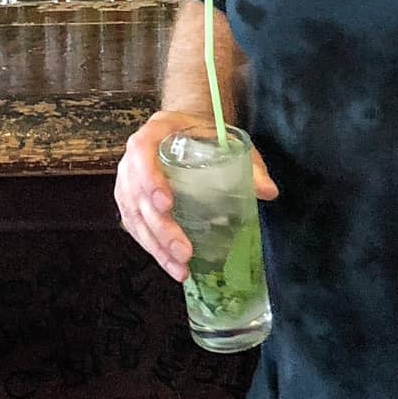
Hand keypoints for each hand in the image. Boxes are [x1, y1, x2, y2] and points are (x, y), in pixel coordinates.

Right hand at [114, 108, 278, 280]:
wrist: (188, 133)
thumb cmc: (205, 135)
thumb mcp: (228, 141)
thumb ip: (248, 164)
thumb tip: (268, 192)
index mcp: (156, 131)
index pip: (141, 150)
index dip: (149, 177)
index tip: (167, 203)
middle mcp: (134, 157)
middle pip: (137, 193)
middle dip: (160, 227)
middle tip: (184, 250)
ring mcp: (129, 181)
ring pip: (134, 216)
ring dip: (156, 246)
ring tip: (180, 268)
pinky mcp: (131, 202)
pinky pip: (135, 227)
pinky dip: (152, 248)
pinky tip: (171, 265)